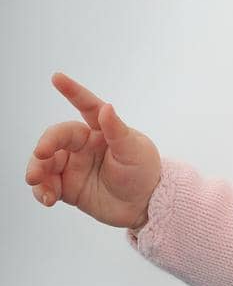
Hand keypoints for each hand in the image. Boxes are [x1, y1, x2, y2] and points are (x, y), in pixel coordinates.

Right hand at [25, 71, 161, 230]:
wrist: (144, 207)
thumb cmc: (144, 174)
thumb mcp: (135, 152)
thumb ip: (117, 131)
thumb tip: (107, 107)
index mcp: (100, 131)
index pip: (86, 107)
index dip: (72, 92)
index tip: (57, 77)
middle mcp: (83, 145)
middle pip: (57, 137)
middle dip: (45, 144)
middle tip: (40, 154)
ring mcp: (74, 165)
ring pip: (46, 162)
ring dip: (37, 169)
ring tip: (35, 180)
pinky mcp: (68, 186)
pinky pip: (48, 184)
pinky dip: (42, 190)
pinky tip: (46, 198)